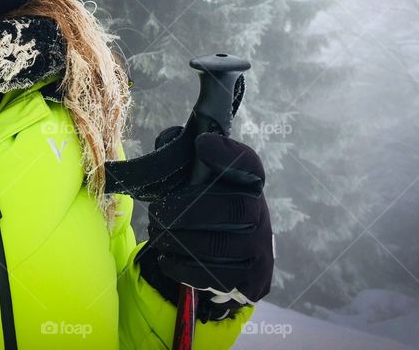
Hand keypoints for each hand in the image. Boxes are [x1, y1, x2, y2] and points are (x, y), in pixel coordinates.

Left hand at [136, 127, 273, 321]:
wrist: (229, 258)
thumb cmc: (206, 208)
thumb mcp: (195, 179)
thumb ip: (182, 154)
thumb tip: (169, 140)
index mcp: (249, 183)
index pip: (248, 163)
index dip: (228, 153)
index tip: (202, 144)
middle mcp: (260, 212)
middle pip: (235, 208)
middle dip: (189, 210)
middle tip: (158, 213)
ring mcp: (259, 247)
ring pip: (223, 245)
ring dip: (182, 240)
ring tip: (158, 234)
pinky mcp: (251, 278)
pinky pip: (217, 275)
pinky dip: (185, 267)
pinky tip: (168, 258)